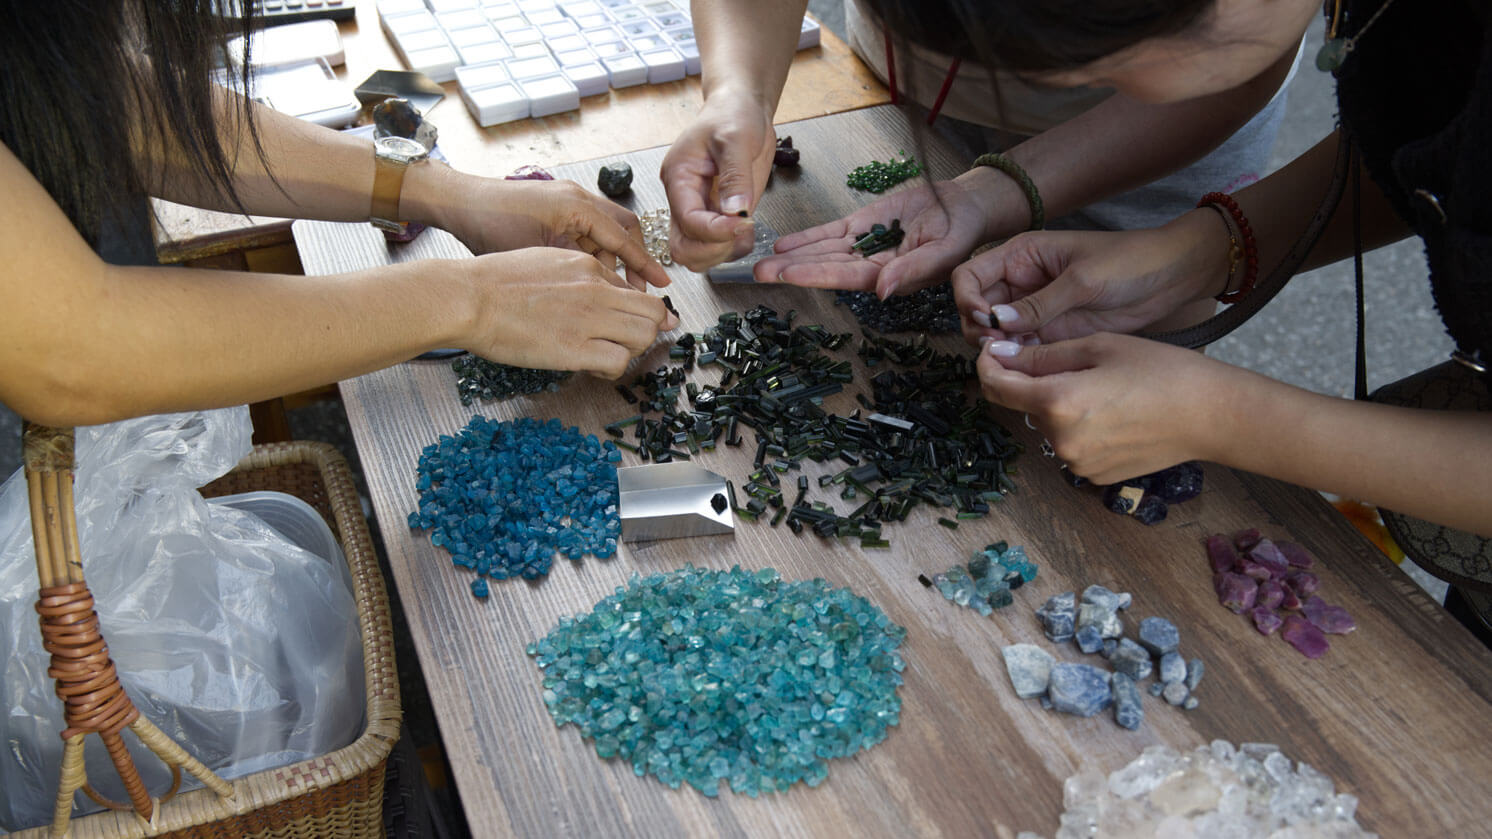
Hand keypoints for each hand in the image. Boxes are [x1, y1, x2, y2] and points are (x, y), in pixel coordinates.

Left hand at [439, 175, 669, 291]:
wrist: (458, 204)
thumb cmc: (490, 228)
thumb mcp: (540, 256)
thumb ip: (578, 269)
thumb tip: (608, 294)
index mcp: (578, 206)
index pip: (624, 238)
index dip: (644, 265)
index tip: (663, 284)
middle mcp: (577, 197)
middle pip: (622, 229)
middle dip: (632, 261)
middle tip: (635, 292)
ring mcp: (565, 199)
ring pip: (603, 231)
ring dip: (608, 259)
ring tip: (604, 289)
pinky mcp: (553, 205)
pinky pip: (584, 230)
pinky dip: (589, 252)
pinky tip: (580, 275)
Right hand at [463, 247, 676, 378]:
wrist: (468, 297)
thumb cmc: (494, 282)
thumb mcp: (545, 262)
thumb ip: (576, 276)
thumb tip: (594, 292)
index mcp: (588, 266)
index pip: (636, 291)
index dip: (638, 313)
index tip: (631, 325)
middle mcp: (596, 289)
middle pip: (653, 312)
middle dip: (647, 330)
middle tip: (627, 343)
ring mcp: (588, 318)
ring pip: (645, 336)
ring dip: (632, 350)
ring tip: (609, 355)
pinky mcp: (575, 348)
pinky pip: (619, 361)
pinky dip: (613, 370)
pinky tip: (594, 368)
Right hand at [660, 96, 775, 270]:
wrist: (740, 109)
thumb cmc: (732, 114)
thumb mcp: (737, 138)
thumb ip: (735, 176)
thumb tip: (735, 211)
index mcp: (679, 177)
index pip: (687, 220)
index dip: (714, 230)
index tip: (742, 222)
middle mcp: (683, 199)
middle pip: (682, 247)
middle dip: (712, 249)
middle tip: (740, 231)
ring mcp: (699, 209)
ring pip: (696, 254)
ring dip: (722, 252)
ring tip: (746, 229)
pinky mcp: (716, 215)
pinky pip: (717, 247)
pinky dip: (733, 248)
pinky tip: (747, 230)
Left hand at [754, 169, 1011, 297]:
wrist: (965, 207)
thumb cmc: (962, 233)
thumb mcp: (945, 253)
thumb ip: (913, 271)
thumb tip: (881, 291)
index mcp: (891, 276)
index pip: (847, 277)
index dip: (816, 274)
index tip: (787, 274)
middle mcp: (872, 264)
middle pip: (826, 267)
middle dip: (792, 270)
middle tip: (759, 273)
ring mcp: (865, 244)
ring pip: (823, 251)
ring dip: (793, 256)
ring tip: (761, 262)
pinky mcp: (863, 224)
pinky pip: (830, 232)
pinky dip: (807, 237)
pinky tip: (783, 243)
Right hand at [952, 209, 1227, 346]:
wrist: (1171, 278)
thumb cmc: (1130, 262)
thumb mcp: (1083, 279)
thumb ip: (1040, 303)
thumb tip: (997, 322)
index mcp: (1020, 255)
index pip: (970, 275)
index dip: (968, 298)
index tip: (987, 319)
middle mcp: (1020, 282)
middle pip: (975, 308)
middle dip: (980, 328)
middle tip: (1000, 345)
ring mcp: (1034, 310)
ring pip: (994, 333)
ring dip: (997, 347)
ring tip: (1017, 356)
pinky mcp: (1051, 333)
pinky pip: (1021, 348)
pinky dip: (1018, 359)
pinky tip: (1031, 364)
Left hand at [977, 332, 1231, 482]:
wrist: (1211, 415)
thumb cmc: (1162, 371)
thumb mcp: (1099, 347)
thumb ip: (1043, 354)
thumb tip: (1001, 356)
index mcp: (1057, 402)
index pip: (997, 387)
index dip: (988, 365)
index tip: (993, 351)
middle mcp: (1060, 440)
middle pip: (1024, 406)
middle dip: (1032, 382)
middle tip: (1068, 361)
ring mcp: (1077, 463)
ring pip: (1049, 426)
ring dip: (1058, 406)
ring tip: (1103, 387)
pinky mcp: (1094, 476)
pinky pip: (1071, 445)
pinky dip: (1079, 427)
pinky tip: (1113, 412)